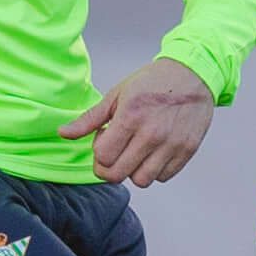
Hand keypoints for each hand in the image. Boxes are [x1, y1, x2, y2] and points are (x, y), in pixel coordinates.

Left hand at [64, 56, 216, 186]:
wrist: (192, 75)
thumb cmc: (152, 83)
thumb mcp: (116, 95)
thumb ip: (89, 118)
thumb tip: (63, 133)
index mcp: (130, 117)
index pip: (103, 158)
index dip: (98, 152)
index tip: (105, 138)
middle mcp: (152, 134)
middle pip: (118, 174)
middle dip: (109, 167)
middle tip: (115, 150)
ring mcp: (172, 144)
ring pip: (141, 181)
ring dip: (133, 171)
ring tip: (135, 151)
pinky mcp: (187, 151)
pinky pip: (163, 177)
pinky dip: (154, 170)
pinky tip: (152, 152)